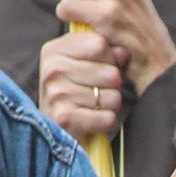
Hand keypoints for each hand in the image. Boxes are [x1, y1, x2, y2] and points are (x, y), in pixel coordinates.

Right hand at [36, 26, 129, 142]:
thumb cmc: (72, 91)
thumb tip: (124, 53)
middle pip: (110, 73)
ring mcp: (56, 93)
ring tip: (96, 106)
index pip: (100, 45)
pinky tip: (96, 120)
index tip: (100, 67)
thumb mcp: (83, 64)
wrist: (51, 131)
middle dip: (113, 86)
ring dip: (111, 106)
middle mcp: (52, 69)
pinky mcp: (64, 118)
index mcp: (54, 49)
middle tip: (99, 92)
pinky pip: (107, 119)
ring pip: (113, 98)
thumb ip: (105, 52)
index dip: (109, 59)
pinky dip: (108, 122)